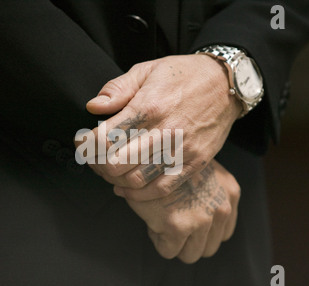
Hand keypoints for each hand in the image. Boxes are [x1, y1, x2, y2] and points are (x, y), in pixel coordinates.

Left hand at [84, 54, 241, 201]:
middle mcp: (164, 131)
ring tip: (109, 171)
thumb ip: (117, 88)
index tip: (82, 142)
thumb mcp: (147, 69)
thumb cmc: (183, 75)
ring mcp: (181, 150)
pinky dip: (139, 194)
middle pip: (116, 164)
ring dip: (115, 180)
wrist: (226, 84)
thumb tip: (93, 107)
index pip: (105, 138)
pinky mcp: (194, 163)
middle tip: (94, 158)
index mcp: (148, 106)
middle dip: (97, 164)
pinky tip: (126, 188)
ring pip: (136, 180)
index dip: (86, 145)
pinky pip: (162, 188)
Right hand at [115, 160, 239, 263]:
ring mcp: (202, 219)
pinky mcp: (178, 227)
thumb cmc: (168, 161)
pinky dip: (157, 239)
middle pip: (208, 248)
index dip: (201, 230)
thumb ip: (210, 192)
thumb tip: (207, 220)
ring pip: (190, 254)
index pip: (223, 233)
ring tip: (162, 219)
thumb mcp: (201, 170)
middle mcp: (221, 207)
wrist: (143, 155)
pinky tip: (152, 218)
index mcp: (230, 192)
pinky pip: (168, 251)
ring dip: (174, 243)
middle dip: (189, 241)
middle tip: (171, 220)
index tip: (185, 217)